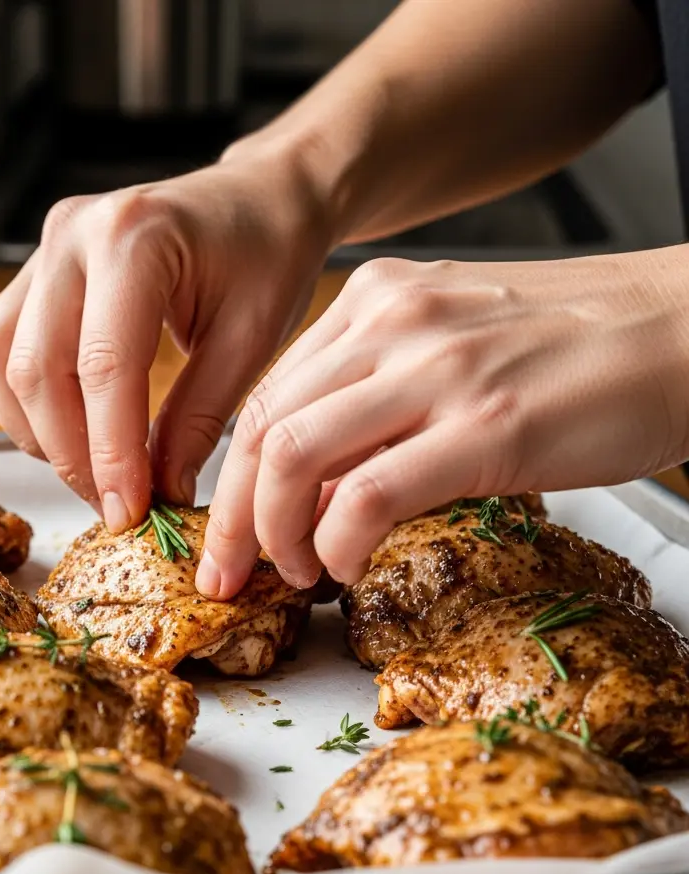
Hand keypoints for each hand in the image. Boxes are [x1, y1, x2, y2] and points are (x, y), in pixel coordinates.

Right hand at [0, 145, 331, 531]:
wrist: (255, 200)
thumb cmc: (266, 257)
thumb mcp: (252, 339)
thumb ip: (199, 417)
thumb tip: (158, 492)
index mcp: (135, 238)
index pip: (104, 366)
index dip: (110, 452)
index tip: (129, 512)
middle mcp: (72, 236)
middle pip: (37, 371)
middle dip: (72, 456)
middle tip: (116, 505)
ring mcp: (41, 250)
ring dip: (36, 433)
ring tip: (94, 469)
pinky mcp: (29, 273)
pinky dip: (12, 401)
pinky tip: (60, 426)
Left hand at [199, 249, 688, 596]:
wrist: (684, 328)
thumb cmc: (571, 349)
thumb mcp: (448, 347)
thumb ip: (373, 401)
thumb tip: (315, 487)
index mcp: (375, 301)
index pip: (266, 397)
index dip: (233, 478)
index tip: (231, 531)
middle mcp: (391, 322)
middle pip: (262, 429)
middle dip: (230, 518)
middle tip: (231, 571)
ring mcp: (438, 370)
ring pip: (294, 457)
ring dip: (274, 533)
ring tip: (295, 572)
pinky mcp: (488, 425)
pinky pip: (368, 496)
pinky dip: (336, 544)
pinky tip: (345, 566)